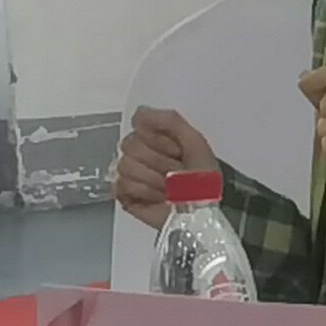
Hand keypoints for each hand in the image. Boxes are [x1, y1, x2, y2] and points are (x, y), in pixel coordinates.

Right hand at [112, 107, 218, 224]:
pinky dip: (144, 193)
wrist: (202, 212)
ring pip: (125, 166)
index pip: (139, 125)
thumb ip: (170, 121)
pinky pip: (121, 186)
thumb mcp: (196, 143)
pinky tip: (158, 198)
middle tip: (176, 173)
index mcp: (157, 138)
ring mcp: (131, 175)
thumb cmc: (204, 180)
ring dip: (154, 180)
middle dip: (158, 161)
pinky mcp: (125, 196)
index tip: (178, 150)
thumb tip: (140, 112)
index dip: (160, 139)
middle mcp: (141, 154)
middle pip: (129, 145)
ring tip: (170, 188)